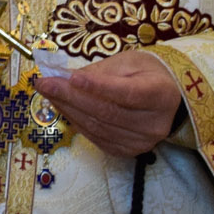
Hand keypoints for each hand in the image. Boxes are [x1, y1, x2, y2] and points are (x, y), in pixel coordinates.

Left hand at [32, 49, 183, 158]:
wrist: (167, 98)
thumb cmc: (147, 74)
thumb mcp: (130, 61)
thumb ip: (100, 70)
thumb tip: (65, 77)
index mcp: (161, 95)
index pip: (127, 93)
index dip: (98, 86)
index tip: (71, 77)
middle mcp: (154, 124)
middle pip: (107, 112)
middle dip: (71, 96)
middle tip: (45, 83)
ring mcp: (141, 142)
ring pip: (97, 127)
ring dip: (68, 109)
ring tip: (49, 93)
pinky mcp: (128, 152)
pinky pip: (96, 138)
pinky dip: (76, 122)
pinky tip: (63, 108)